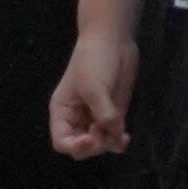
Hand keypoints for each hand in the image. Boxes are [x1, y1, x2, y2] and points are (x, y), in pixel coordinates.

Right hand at [51, 19, 139, 160]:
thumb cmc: (95, 60)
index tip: (90, 138)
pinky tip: (125, 137)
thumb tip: (114, 135)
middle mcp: (77, 118)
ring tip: (119, 133)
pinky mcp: (113, 113)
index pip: (62, 142)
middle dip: (94, 145)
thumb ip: (104, 114)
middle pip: (81, 148)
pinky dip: (119, 140)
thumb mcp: (95, 88)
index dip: (75, 147)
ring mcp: (96, 117)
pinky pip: (113, 136)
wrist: (113, 40)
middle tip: (105, 131)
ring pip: (99, 144)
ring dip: (109, 143)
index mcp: (63, 112)